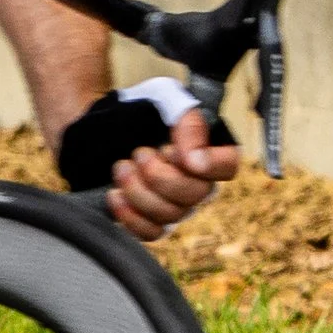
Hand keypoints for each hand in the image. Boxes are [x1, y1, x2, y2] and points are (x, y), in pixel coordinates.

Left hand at [108, 103, 238, 241]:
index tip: (172, 150)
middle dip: (159, 176)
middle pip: (195, 195)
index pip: (228, 166)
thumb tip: (195, 160)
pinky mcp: (150, 220)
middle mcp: (197, 184)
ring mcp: (175, 205)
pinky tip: (114, 195)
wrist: (104, 125)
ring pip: (170, 215)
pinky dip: (130, 217)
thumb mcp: (166, 99)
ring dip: (138, 191)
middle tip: (138, 154)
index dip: (208, 164)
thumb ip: (189, 124)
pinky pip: (151, 233)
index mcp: (208, 152)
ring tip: (121, 167)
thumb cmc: (142, 109)